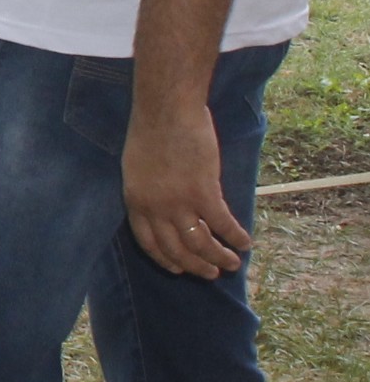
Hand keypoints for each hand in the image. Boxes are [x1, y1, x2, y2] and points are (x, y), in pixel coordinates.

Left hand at [123, 104, 250, 278]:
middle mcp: (154, 207)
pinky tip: (246, 242)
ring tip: (233, 263)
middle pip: (176, 249)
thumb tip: (167, 209)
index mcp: (135, 200)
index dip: (166, 259)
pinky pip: (223, 224)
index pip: (148, 242)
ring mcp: (179, 202)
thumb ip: (150, 191)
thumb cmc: (151, 129)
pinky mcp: (203, 193)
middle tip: (212, 273)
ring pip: (201, 243)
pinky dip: (236, 236)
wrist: (165, 108)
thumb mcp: (137, 166)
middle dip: (196, 266)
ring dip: (219, 257)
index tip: (179, 270)